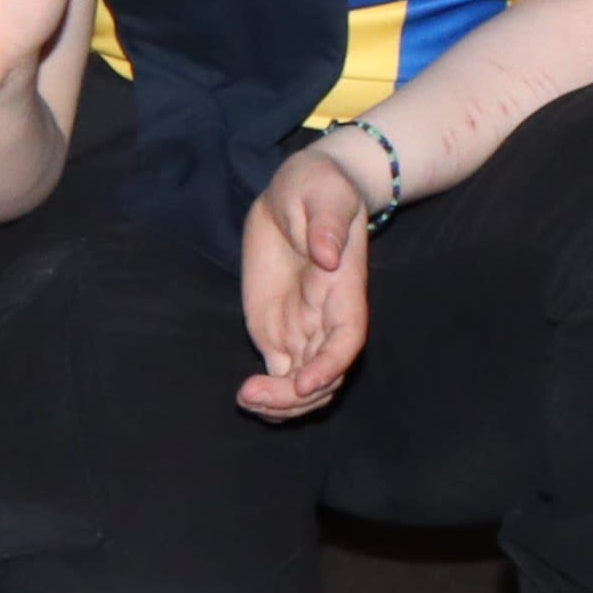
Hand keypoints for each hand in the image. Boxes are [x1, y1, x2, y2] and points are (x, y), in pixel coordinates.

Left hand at [236, 138, 380, 416]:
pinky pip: (278, 376)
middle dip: (296, 397)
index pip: (347, 339)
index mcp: (343, 289)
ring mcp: (302, 328)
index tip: (305, 384)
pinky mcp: (276, 331)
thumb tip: (327, 254)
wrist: (296, 191)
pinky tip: (246, 398)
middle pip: (323, 374)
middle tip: (254, 394)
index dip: (330, 366)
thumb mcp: (324, 194)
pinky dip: (267, 397)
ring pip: (301, 385)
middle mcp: (326, 317)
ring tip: (247, 399)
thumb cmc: (318, 188)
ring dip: (281, 405)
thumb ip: (327, 223)